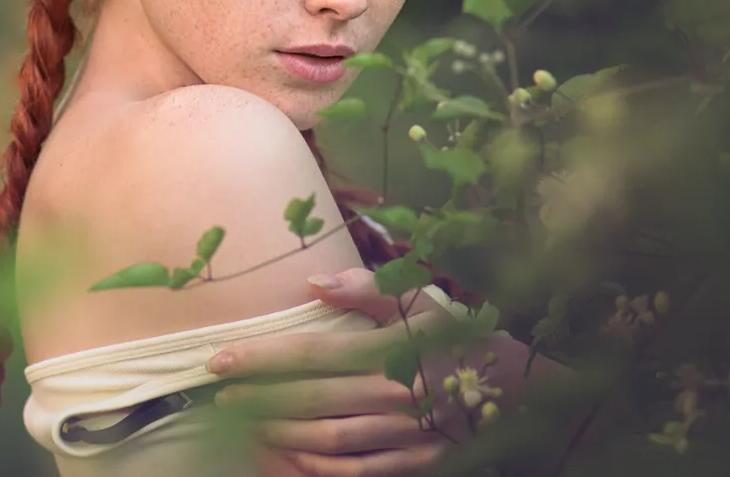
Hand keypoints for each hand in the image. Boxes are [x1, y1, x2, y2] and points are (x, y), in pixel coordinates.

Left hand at [207, 268, 457, 476]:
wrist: (519, 390)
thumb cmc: (456, 337)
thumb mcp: (421, 301)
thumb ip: (368, 289)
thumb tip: (314, 282)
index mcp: (390, 348)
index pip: (311, 353)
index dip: (261, 358)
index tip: (220, 359)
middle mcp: (394, 392)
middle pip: (310, 399)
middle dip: (258, 399)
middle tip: (220, 398)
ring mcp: (404, 432)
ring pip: (326, 439)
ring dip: (278, 435)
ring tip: (245, 427)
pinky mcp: (415, 462)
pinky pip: (355, 469)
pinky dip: (316, 467)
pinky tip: (287, 457)